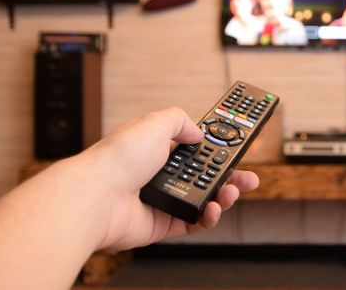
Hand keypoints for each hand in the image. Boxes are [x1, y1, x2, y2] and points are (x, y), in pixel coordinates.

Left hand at [80, 107, 258, 250]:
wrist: (98, 196)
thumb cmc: (118, 158)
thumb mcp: (156, 122)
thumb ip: (181, 121)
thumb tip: (198, 133)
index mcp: (158, 148)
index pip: (195, 148)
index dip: (216, 148)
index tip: (236, 148)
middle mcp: (160, 174)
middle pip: (204, 175)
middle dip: (230, 175)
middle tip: (248, 176)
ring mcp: (162, 200)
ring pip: (203, 199)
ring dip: (224, 196)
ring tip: (233, 192)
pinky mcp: (162, 224)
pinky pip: (193, 222)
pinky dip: (208, 217)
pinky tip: (214, 209)